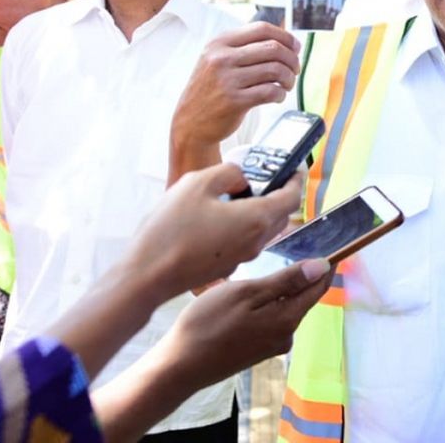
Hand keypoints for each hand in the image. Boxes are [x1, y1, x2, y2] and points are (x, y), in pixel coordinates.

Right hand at [124, 161, 301, 301]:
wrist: (148, 275)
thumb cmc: (171, 230)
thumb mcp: (197, 184)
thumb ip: (228, 173)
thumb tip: (241, 178)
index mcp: (256, 219)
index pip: (291, 198)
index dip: (296, 180)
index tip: (296, 169)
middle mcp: (256, 241)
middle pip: (280, 215)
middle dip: (279, 195)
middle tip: (267, 178)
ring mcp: (243, 257)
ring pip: (263, 229)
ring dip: (261, 211)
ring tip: (240, 194)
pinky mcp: (227, 266)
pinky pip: (246, 241)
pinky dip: (244, 226)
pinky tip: (222, 217)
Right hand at [161, 258, 333, 392]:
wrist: (180, 366)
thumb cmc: (208, 323)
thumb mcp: (247, 293)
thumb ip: (286, 281)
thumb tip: (322, 267)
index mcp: (287, 319)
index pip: (318, 287)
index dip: (326, 265)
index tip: (329, 245)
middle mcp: (286, 335)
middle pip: (303, 298)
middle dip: (303, 275)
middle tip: (298, 248)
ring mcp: (271, 345)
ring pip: (285, 308)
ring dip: (282, 289)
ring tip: (271, 266)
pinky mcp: (257, 350)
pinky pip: (270, 319)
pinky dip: (267, 303)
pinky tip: (251, 294)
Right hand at [171, 23, 300, 151]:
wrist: (190, 121)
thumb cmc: (213, 88)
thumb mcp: (218, 59)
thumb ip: (246, 47)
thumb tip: (289, 41)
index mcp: (220, 42)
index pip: (262, 28)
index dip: (285, 37)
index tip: (296, 48)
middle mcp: (221, 58)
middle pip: (273, 48)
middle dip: (292, 59)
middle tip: (295, 70)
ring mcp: (227, 79)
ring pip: (275, 70)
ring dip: (289, 78)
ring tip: (287, 84)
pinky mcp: (234, 101)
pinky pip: (270, 91)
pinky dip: (281, 94)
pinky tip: (278, 96)